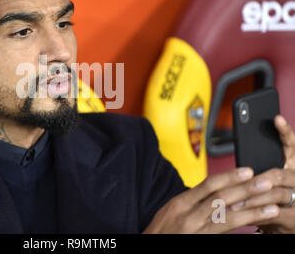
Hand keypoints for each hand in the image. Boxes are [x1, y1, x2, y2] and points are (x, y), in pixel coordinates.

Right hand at [143, 167, 280, 232]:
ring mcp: (194, 230)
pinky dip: (241, 227)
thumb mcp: (170, 212)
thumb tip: (214, 194)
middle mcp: (187, 215)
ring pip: (227, 216)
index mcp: (179, 203)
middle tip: (265, 182)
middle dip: (245, 189)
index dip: (229, 177)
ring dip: (251, 210)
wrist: (147, 246)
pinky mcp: (200, 241)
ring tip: (270, 205)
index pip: (207, 185)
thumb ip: (190, 203)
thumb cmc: (159, 233)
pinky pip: (223, 231)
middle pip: (220, 198)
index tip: (246, 171)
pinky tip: (256, 225)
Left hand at [250, 115, 294, 233]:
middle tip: (244, 179)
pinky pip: (274, 213)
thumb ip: (261, 163)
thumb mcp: (267, 178)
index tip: (276, 118)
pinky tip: (243, 212)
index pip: (292, 146)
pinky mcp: (294, 218)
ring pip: (275, 194)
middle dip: (259, 178)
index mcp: (293, 166)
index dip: (285, 133)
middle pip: (280, 173)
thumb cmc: (270, 197)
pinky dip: (256, 212)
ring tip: (234, 200)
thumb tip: (243, 140)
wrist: (285, 224)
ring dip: (252, 197)